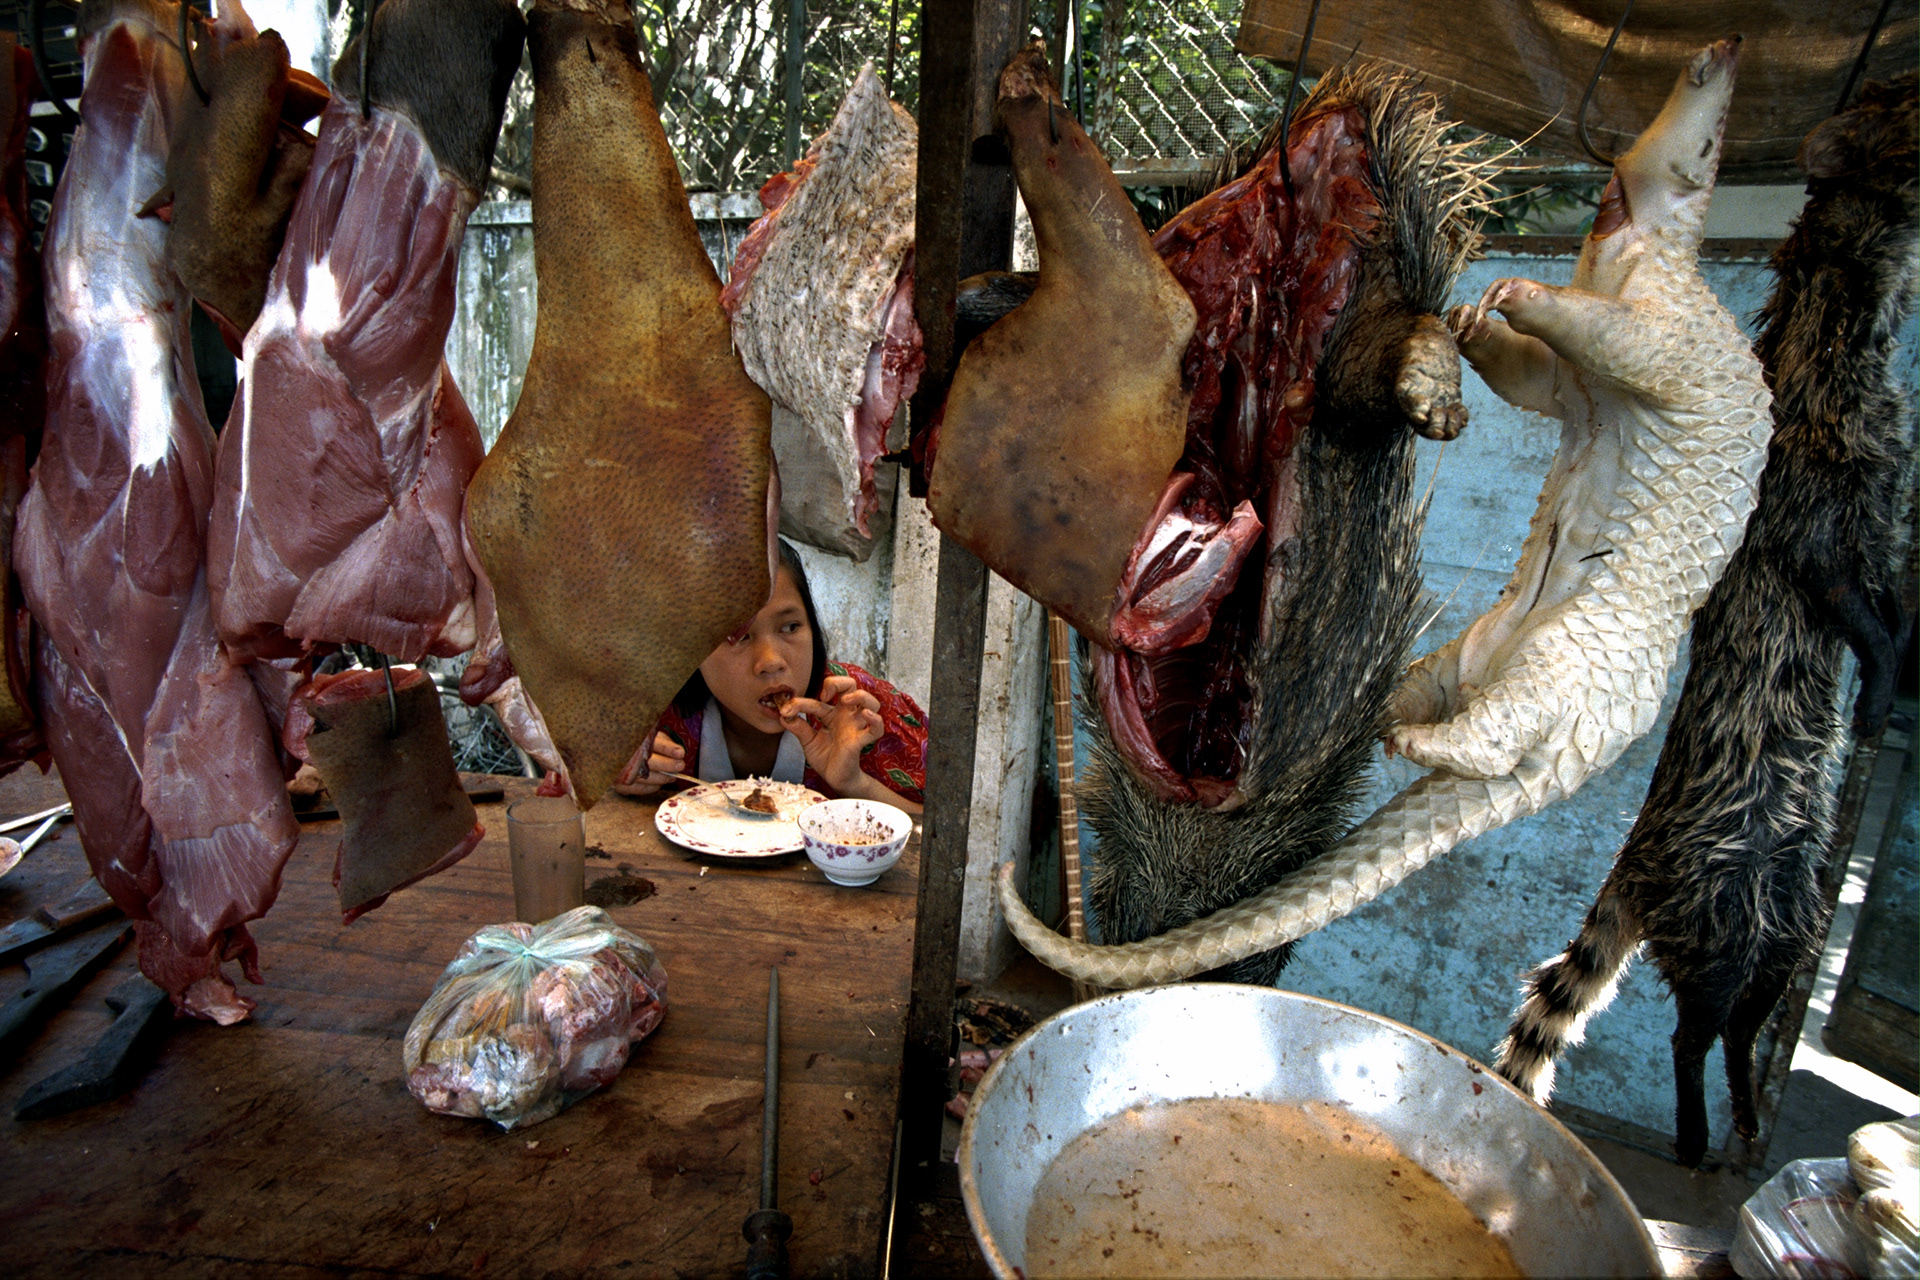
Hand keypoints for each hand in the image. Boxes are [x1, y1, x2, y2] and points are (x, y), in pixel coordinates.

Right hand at [611, 731, 686, 796]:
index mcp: (634, 740)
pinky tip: (659, 784)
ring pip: (646, 777)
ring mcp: (621, 771)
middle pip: (650, 762)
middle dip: (668, 765)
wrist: (610, 756)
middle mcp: (626, 755)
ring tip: (672, 776)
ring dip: (663, 778)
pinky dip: (652, 787)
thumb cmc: (636, 746)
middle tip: (680, 765)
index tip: (680, 753)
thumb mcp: (649, 737)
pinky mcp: (620, 785)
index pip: (653, 743)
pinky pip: (640, 789)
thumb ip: (663, 743)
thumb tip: (679, 752)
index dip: (667, 748)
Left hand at [779, 675, 883, 796]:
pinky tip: (866, 715)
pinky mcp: (860, 741)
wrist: (835, 779)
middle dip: (839, 682)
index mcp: (833, 713)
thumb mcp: (808, 740)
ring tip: (845, 700)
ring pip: (871, 702)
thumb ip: (798, 727)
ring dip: (860, 695)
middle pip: (852, 686)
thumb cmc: (825, 758)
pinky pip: (876, 729)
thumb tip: (783, 715)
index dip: (801, 701)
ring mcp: (856, 727)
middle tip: (825, 695)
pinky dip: (875, 720)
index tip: (788, 709)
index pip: (819, 699)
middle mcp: (847, 716)